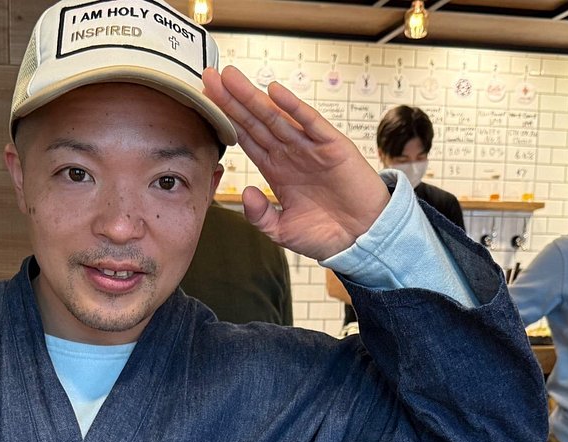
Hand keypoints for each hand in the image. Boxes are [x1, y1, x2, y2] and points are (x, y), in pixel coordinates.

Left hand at [202, 65, 389, 260]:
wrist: (362, 239)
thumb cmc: (325, 234)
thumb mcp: (283, 231)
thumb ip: (260, 216)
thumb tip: (245, 191)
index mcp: (277, 170)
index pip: (247, 138)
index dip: (227, 120)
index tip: (205, 102)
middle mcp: (290, 153)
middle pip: (256, 121)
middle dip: (232, 100)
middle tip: (210, 77)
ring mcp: (310, 147)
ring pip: (276, 116)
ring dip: (254, 97)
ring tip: (231, 78)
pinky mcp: (331, 146)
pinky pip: (309, 122)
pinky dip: (293, 106)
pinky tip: (274, 91)